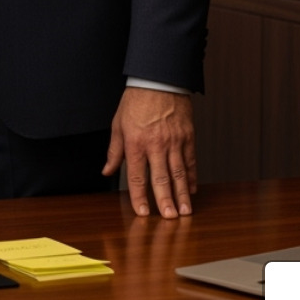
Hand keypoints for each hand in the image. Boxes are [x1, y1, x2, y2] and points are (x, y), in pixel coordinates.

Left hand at [102, 87, 196, 218]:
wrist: (158, 80)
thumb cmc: (136, 101)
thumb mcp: (118, 124)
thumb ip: (114, 151)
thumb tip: (107, 171)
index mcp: (136, 143)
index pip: (137, 176)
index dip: (139, 197)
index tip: (142, 213)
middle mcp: (156, 144)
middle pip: (161, 178)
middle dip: (165, 201)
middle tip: (170, 219)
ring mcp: (174, 141)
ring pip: (179, 173)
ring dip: (182, 194)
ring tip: (185, 211)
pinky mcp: (188, 136)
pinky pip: (191, 161)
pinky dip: (192, 176)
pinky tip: (191, 189)